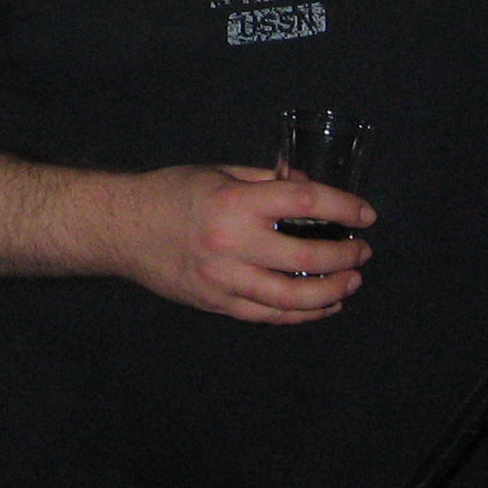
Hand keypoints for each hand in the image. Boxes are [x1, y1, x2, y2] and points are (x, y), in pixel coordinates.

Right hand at [98, 164, 371, 323]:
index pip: (304, 202)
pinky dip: (302, 313)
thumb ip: (264, 180)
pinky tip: (322, 306)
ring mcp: (225, 279)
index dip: (342, 208)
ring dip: (332, 291)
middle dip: (344, 256)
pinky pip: (269, 315)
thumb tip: (307, 184)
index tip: (366, 214)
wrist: (122, 229)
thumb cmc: (171, 192)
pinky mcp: (217, 303)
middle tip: (361, 251)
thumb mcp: (218, 172)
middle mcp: (233, 243)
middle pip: (306, 258)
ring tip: (351, 281)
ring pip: (293, 297)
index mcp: (235, 202)